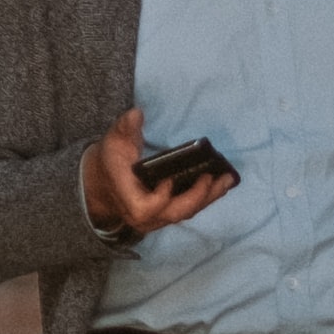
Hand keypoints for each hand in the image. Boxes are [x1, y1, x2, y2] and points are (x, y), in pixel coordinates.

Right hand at [79, 106, 238, 238]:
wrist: (105, 183)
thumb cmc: (111, 161)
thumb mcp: (114, 142)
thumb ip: (125, 129)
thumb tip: (136, 114)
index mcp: (128, 198)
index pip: (146, 208)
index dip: (160, 198)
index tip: (169, 179)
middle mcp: (143, 215)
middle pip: (175, 213)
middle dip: (198, 196)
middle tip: (215, 177)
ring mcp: (157, 218)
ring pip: (185, 212)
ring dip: (208, 197)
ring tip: (227, 179)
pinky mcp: (167, 215)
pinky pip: (188, 209)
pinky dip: (205, 197)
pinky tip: (220, 184)